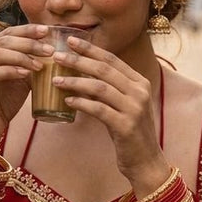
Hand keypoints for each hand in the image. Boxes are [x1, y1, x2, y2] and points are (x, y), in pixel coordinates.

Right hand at [0, 24, 52, 163]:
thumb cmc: (5, 102)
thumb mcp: (22, 79)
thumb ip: (31, 64)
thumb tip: (54, 51)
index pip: (8, 33)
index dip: (27, 30)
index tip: (47, 31)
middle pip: (3, 41)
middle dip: (29, 43)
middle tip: (49, 50)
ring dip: (20, 57)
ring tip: (40, 64)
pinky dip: (9, 71)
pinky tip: (25, 74)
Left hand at [51, 38, 170, 195]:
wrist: (146, 161)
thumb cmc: (129, 133)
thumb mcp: (122, 106)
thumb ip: (108, 90)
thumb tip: (80, 74)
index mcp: (140, 83)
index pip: (112, 59)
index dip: (90, 49)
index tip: (70, 40)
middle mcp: (139, 92)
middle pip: (104, 69)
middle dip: (79, 60)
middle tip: (58, 56)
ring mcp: (134, 108)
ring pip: (100, 87)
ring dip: (75, 81)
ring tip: (56, 80)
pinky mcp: (126, 126)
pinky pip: (99, 109)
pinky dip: (82, 103)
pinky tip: (67, 100)